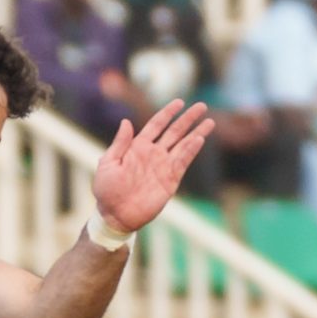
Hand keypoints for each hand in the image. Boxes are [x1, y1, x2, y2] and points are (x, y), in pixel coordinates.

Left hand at [90, 101, 215, 236]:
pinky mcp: (170, 180)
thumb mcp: (108, 163)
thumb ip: (119, 143)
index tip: (179, 102)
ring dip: (196, 133)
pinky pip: (183, 162)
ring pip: (183, 145)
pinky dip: (191, 150)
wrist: (116, 215)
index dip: (168, 113)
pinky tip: (200, 140)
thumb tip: (126, 121)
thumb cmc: (107, 190)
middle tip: (202, 106)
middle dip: (188, 119)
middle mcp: (153, 154)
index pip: (156, 125)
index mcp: (137, 147)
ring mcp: (163, 166)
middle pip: (174, 131)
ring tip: (209, 121)